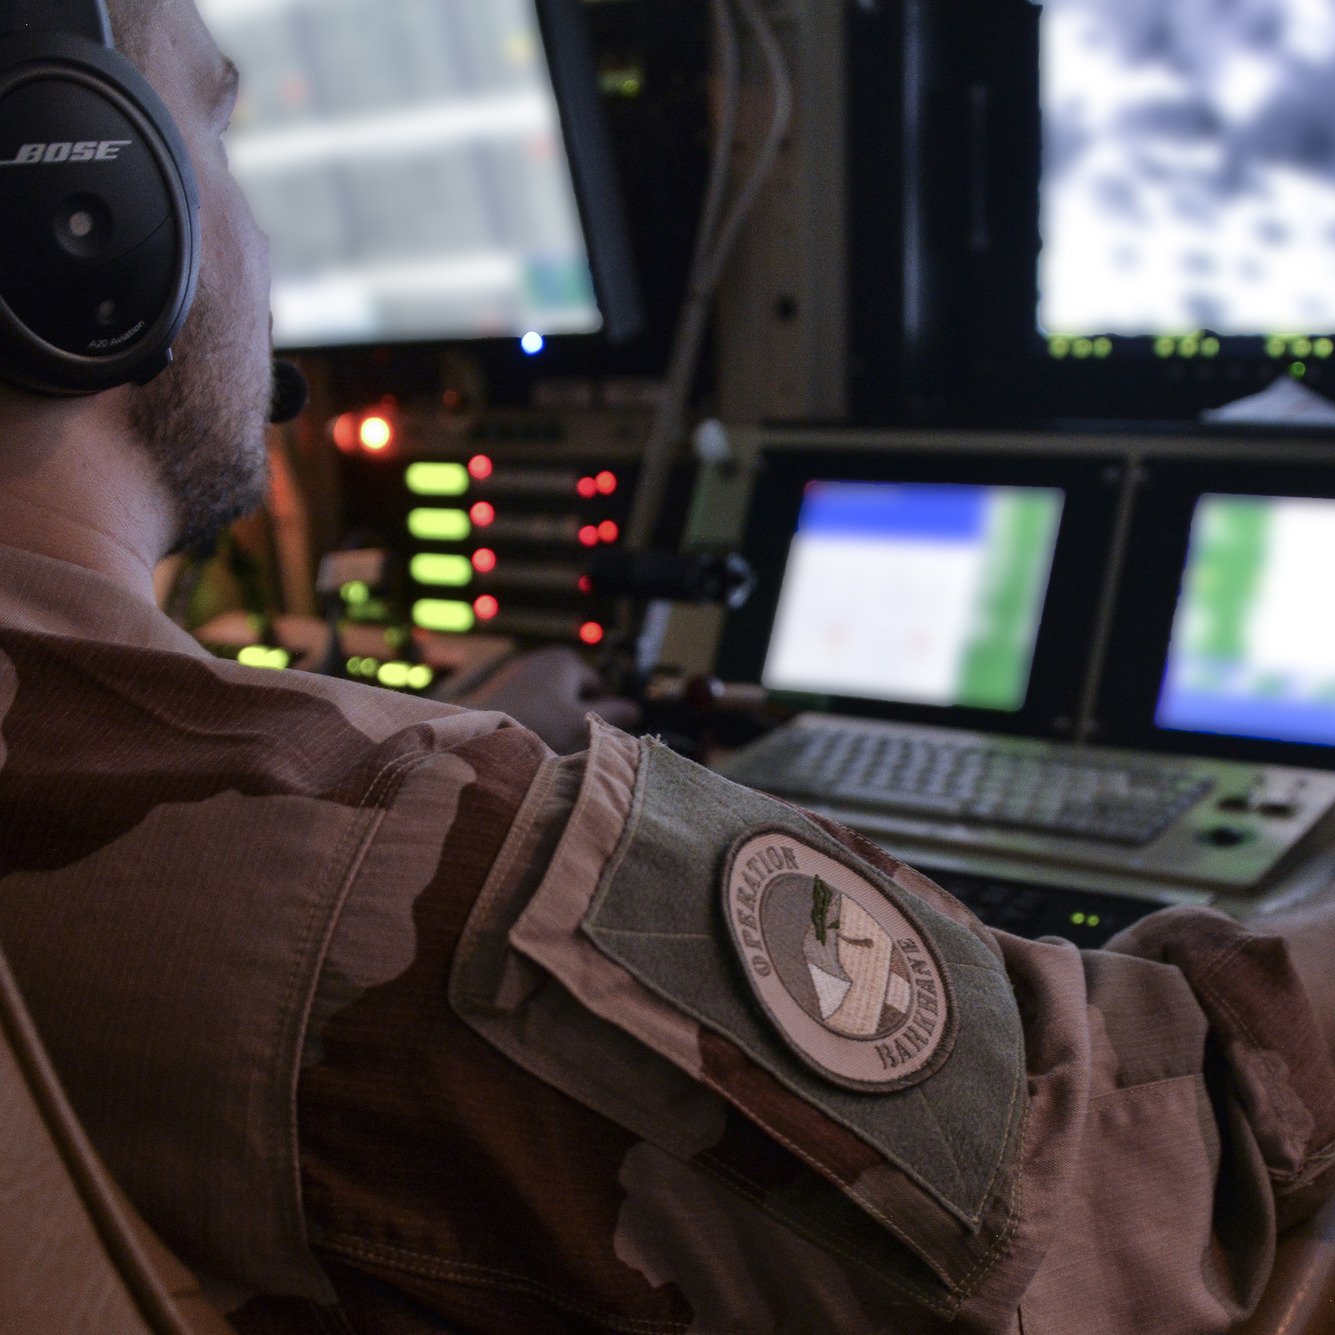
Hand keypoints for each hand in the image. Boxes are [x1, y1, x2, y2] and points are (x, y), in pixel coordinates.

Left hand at [452, 646, 640, 754]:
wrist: (477, 725)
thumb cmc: (534, 723)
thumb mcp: (581, 722)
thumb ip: (613, 714)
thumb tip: (636, 709)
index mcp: (568, 660)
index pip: (598, 687)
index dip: (599, 712)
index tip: (591, 735)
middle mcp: (545, 657)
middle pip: (574, 691)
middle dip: (574, 713)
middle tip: (567, 740)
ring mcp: (522, 668)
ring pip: (552, 697)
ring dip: (553, 717)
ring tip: (544, 739)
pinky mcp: (503, 683)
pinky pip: (530, 700)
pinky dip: (532, 715)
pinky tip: (525, 733)